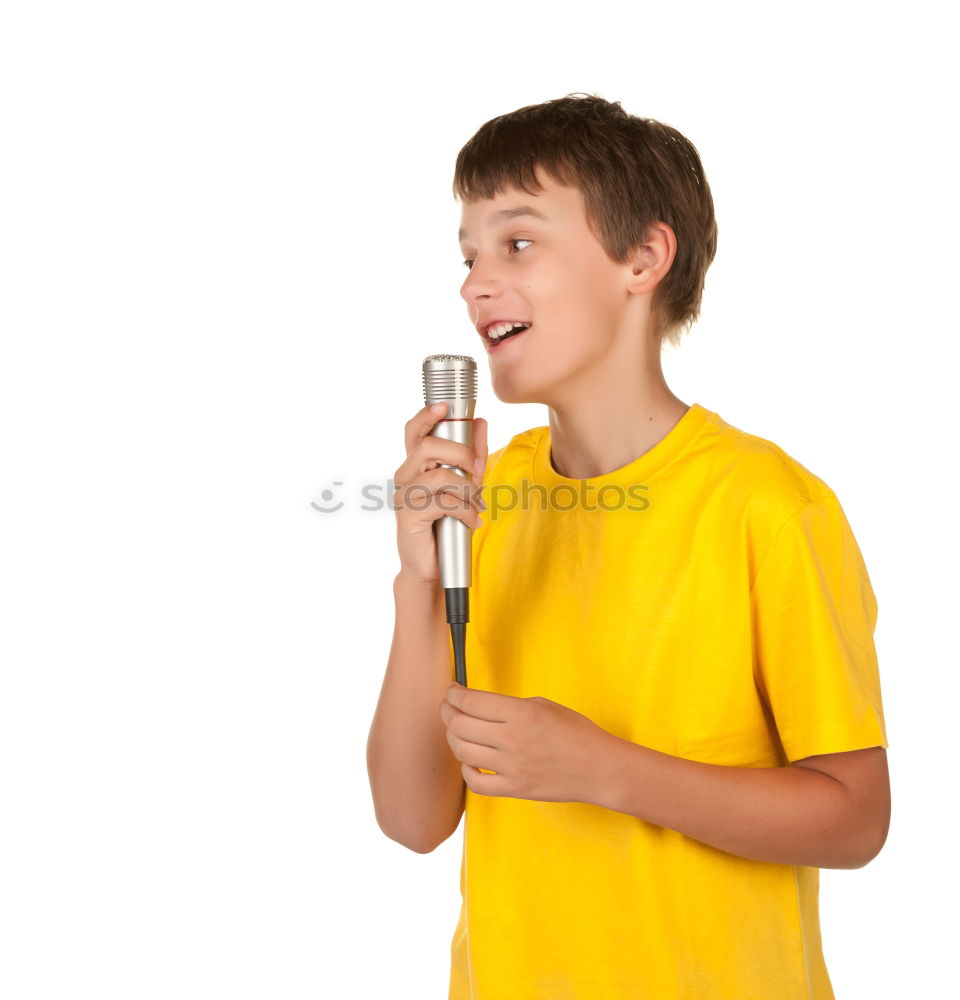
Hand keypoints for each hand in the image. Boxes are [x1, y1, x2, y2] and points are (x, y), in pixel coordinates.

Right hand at [393, 402, 487, 583]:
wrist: (431, 566)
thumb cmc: (445, 523)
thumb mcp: (465, 486)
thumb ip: (472, 456)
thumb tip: (481, 422)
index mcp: (416, 465)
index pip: (414, 431)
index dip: (426, 416)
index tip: (443, 406)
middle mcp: (406, 476)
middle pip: (428, 447)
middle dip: (461, 453)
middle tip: (479, 469)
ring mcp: (405, 496)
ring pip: (440, 476)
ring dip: (467, 489)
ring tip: (476, 504)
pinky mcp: (409, 516)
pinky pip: (443, 503)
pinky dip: (465, 511)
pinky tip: (472, 521)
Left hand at [439, 683, 618, 804]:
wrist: (599, 768)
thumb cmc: (577, 733)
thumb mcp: (544, 705)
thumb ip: (510, 706)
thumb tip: (480, 705)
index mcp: (521, 713)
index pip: (471, 702)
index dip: (454, 695)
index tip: (452, 692)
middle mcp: (512, 739)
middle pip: (460, 725)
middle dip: (447, 713)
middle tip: (448, 708)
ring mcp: (511, 767)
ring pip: (462, 751)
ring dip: (453, 738)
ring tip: (458, 731)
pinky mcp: (514, 789)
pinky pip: (476, 782)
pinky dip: (466, 770)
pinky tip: (471, 760)